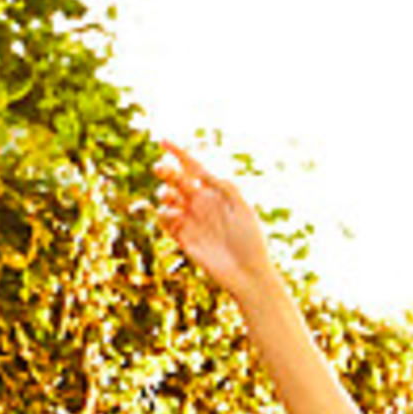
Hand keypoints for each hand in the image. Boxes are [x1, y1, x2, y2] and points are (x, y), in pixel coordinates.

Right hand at [151, 142, 272, 296]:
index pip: (193, 168)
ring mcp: (190, 220)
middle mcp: (200, 204)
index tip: (162, 140)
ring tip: (171, 197)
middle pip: (176, 180)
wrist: (247, 273)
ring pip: (166, 198)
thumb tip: (202, 171)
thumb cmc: (251, 240)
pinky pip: (165, 220)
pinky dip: (166, 214)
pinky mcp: (182, 237)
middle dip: (166, 171)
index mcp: (215, 193)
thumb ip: (224, 187)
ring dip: (164, 193)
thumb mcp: (243, 209)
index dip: (178, 153)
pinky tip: (177, 216)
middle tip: (162, 169)